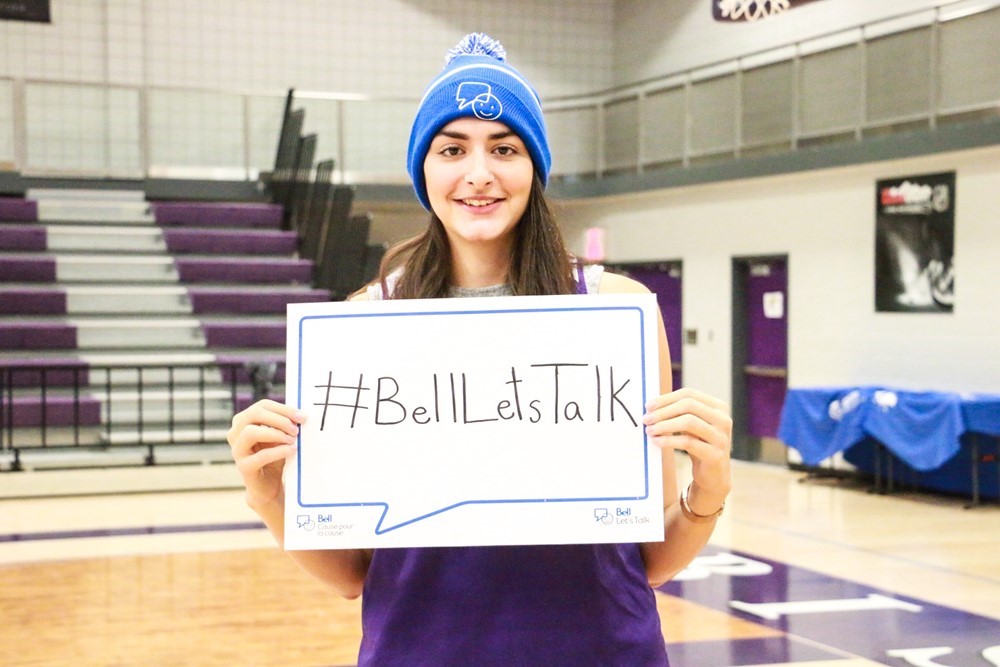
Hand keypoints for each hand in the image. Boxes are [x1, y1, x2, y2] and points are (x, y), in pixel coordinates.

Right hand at [227, 399, 304, 508]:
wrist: (268, 485)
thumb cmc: (275, 456)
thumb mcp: (279, 436)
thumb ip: (285, 424)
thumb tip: (300, 414)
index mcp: (243, 421)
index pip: (262, 406)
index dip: (283, 409)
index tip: (301, 416)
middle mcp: (236, 433)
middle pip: (253, 414)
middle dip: (278, 419)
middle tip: (296, 429)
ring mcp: (237, 450)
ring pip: (250, 432)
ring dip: (275, 433)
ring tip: (292, 439)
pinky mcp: (243, 467)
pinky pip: (260, 455)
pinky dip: (278, 451)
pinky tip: (291, 450)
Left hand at [643, 387, 731, 506]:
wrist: (714, 476)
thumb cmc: (699, 446)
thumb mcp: (692, 426)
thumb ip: (679, 413)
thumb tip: (651, 406)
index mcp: (719, 407)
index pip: (689, 394)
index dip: (666, 398)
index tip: (648, 406)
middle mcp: (723, 419)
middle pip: (688, 405)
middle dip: (664, 411)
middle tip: (646, 419)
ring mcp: (721, 437)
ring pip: (688, 421)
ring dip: (664, 425)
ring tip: (649, 430)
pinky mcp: (715, 454)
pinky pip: (688, 442)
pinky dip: (669, 440)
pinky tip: (657, 441)